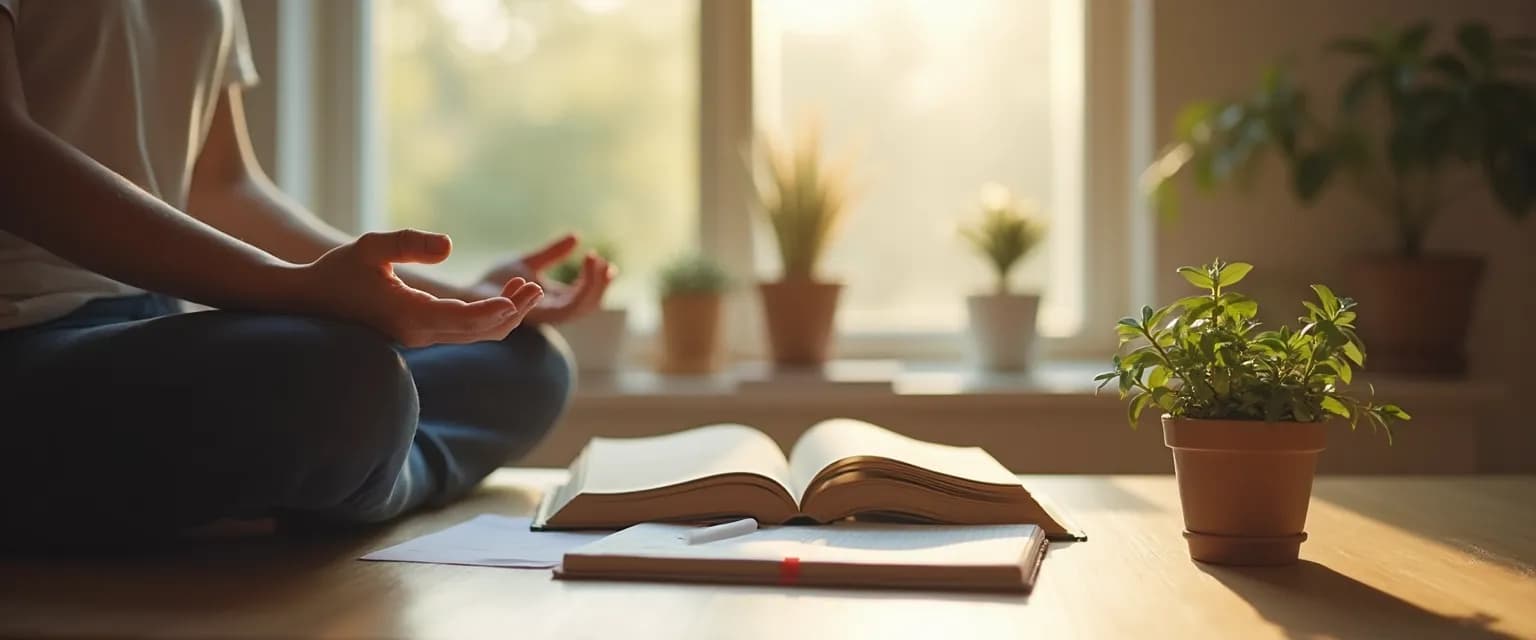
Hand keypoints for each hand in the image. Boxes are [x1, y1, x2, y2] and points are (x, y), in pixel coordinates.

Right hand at [299, 229, 543, 346]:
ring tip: (526, 290)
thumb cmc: (338, 269)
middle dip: (512, 311)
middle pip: (479, 331)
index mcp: (409, 315)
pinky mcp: (419, 334)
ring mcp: (419, 338)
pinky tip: (502, 298)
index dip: (499, 309)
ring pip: (474, 335)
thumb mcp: (371, 245)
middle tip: (536, 287)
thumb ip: (408, 242)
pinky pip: (463, 333)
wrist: (309, 299)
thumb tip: (448, 247)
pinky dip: (487, 318)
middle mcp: (418, 333)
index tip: (523, 294)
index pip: (466, 320)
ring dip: (503, 316)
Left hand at [474, 233, 615, 324]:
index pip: (585, 297)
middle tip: (602, 261)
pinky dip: (576, 290)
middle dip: (599, 284)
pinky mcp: (533, 315)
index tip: (606, 262)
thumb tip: (577, 236)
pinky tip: (576, 268)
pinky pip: (562, 309)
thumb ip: (553, 253)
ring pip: (579, 308)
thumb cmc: (495, 280)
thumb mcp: (530, 262)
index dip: (599, 282)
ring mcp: (542, 316)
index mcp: (554, 302)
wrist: (469, 291)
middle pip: (587, 305)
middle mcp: (551, 311)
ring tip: (593, 261)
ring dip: (591, 285)